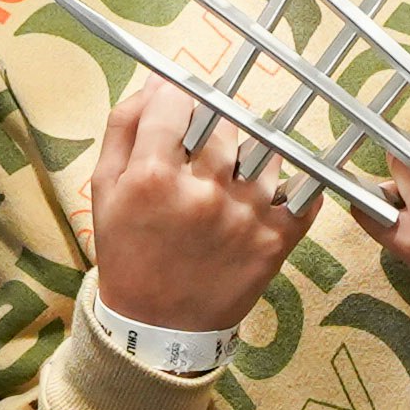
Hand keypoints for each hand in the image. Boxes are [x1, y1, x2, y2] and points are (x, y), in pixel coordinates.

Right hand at [81, 61, 326, 350]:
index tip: (180, 107)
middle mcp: (203, 191)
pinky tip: (272, 190)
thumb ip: (125, 126)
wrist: (158, 328)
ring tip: (233, 176)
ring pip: (264, 149)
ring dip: (252, 154)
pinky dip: (294, 183)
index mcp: (153, 176)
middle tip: (207, 146)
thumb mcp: (105, 187)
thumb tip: (159, 81)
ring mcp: (245, 214)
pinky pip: (304, 188)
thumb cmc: (129, 251)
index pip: (178, 101)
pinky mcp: (277, 238)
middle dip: (215, 126)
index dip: (178, 97)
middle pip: (225, 121)